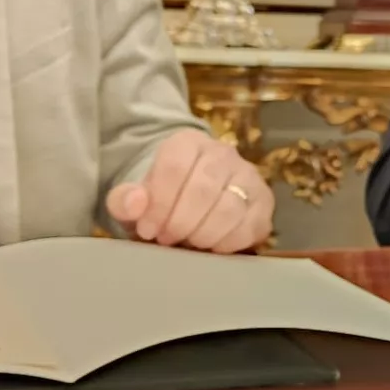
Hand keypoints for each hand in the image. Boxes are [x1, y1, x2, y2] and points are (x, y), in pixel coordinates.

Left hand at [105, 129, 274, 253]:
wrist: (191, 196)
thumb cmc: (162, 198)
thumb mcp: (136, 198)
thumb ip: (125, 200)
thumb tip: (135, 202)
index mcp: (187, 143)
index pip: (174, 168)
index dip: (159, 204)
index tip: (148, 229)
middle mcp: (223, 153)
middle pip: (203, 189)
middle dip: (180, 223)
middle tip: (167, 239)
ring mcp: (248, 176)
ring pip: (229, 209)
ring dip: (203, 235)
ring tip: (189, 242)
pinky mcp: (264, 201)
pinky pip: (250, 226)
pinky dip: (228, 243)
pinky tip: (211, 247)